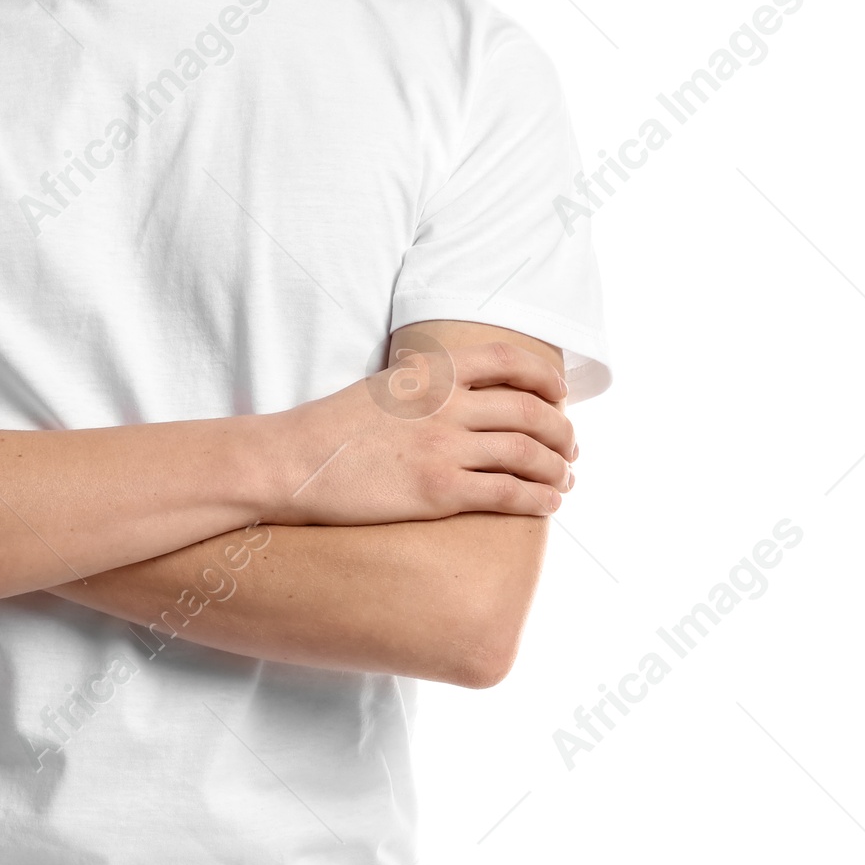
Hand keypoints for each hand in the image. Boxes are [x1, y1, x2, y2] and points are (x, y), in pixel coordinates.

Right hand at [259, 335, 575, 526]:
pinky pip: (508, 493)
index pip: (509, 361)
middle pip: (530, 412)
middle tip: (571, 446)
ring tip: (565, 479)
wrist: (292, 461)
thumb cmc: (332, 427)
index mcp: (432, 373)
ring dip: (557, 468)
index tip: (561, 394)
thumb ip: (427, 385)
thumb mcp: (384, 386)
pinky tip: (548, 504)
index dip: (546, 377)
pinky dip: (539, 498)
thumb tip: (464, 392)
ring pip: (528, 454)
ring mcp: (443, 448)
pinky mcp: (438, 491)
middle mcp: (445, 405)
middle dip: (562, 431)